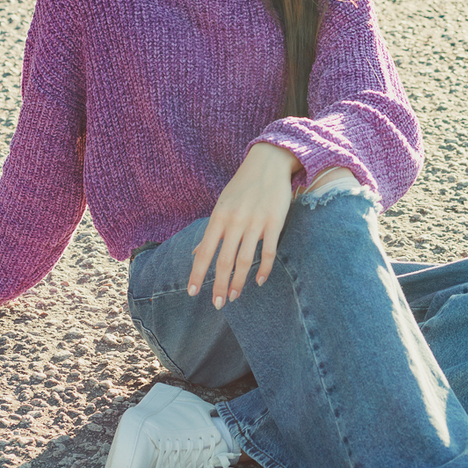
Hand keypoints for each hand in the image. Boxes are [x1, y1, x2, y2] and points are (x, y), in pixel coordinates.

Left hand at [188, 142, 299, 309]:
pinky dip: (264, 269)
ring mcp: (255, 222)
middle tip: (217, 304)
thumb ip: (211, 231)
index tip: (193, 293)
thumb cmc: (242, 186)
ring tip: (234, 297)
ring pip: (245, 260)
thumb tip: (194, 254)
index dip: (198, 274)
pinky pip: (269, 252)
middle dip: (219, 285)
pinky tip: (259, 281)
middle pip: (224, 261)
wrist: (268, 163)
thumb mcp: (222, 205)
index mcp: (219, 216)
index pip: (205, 252)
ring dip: (238, 282)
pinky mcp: (274, 222)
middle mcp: (235, 221)